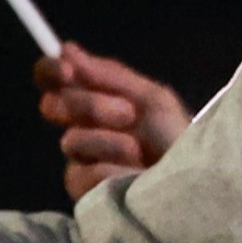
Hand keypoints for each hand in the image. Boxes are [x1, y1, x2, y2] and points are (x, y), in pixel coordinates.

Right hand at [34, 42, 187, 195]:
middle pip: (53, 105)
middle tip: (127, 113)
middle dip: (90, 106)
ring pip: (72, 140)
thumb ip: (110, 76)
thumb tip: (68, 49)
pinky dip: (113, 170)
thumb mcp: (151, 99)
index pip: (53, 80)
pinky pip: (82, 173)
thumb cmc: (173, 136)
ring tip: (139, 151)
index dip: (51, 70)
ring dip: (110, 142)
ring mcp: (80, 161)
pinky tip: (134, 174)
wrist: (190, 180)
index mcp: (93, 100)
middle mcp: (81, 128)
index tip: (67, 70)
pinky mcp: (84, 193)